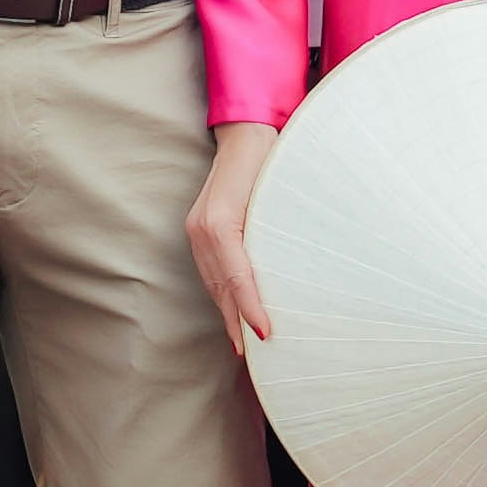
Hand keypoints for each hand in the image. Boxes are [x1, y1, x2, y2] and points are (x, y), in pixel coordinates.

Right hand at [186, 125, 281, 346]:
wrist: (245, 133)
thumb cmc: (270, 158)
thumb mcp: (274, 196)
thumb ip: (274, 234)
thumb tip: (291, 274)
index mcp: (220, 223)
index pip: (237, 278)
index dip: (250, 310)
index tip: (265, 335)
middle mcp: (202, 230)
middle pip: (220, 287)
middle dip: (235, 321)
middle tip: (251, 354)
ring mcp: (196, 230)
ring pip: (212, 281)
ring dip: (227, 311)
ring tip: (241, 339)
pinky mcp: (198, 228)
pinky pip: (209, 268)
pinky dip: (222, 291)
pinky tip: (231, 306)